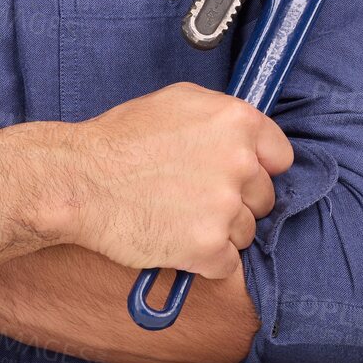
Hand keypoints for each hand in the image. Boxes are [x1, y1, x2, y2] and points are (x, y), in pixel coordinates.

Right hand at [53, 81, 293, 278]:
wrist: (82, 180)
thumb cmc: (120, 139)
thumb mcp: (175, 101)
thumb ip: (220, 116)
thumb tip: (245, 138)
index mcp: (236, 121)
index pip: (280, 156)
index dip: (258, 166)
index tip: (237, 174)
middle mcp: (239, 163)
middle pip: (263, 197)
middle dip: (235, 199)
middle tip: (193, 194)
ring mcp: (226, 208)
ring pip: (246, 231)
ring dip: (218, 229)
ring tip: (176, 214)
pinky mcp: (211, 249)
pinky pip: (227, 262)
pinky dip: (204, 258)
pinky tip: (174, 236)